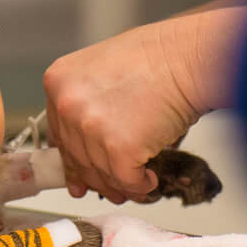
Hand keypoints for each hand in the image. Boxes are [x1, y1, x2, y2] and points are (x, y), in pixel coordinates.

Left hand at [42, 8, 245, 202]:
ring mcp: (90, 126)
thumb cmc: (157, 57)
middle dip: (97, 178)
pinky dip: (139, 186)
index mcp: (59, 82)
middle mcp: (67, 104)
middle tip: (111, 188)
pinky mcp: (118, 148)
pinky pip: (125, 180)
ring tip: (137, 182)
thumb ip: (88, 101)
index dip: (72, 159)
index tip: (79, 175)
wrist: (188, 58)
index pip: (59, 134)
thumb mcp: (103, 69)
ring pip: (101, 173)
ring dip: (120, 184)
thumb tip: (88, 140)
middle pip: (77, 158)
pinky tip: (149, 179)